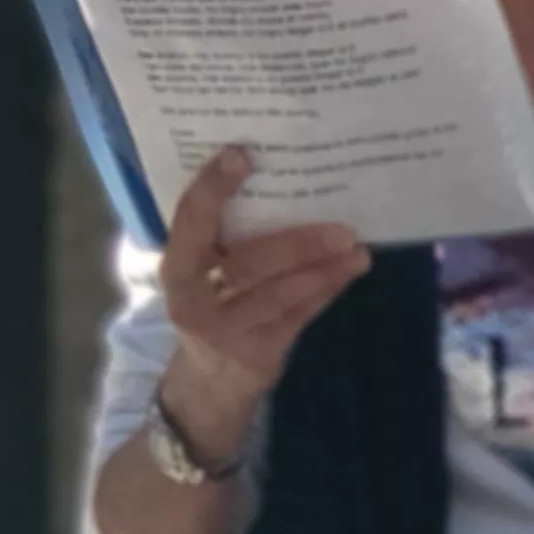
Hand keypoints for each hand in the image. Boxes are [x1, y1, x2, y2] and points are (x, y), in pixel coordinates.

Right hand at [155, 146, 370, 415]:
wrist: (207, 379)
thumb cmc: (210, 302)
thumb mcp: (199, 272)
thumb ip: (221, 236)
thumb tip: (274, 174)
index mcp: (176, 266)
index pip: (190, 220)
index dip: (213, 188)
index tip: (241, 154)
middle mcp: (194, 299)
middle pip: (248, 264)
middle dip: (297, 244)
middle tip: (342, 227)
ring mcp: (225, 330)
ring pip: (281, 293)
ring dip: (324, 269)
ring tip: (357, 249)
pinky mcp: (257, 354)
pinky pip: (299, 316)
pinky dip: (326, 291)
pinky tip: (349, 272)